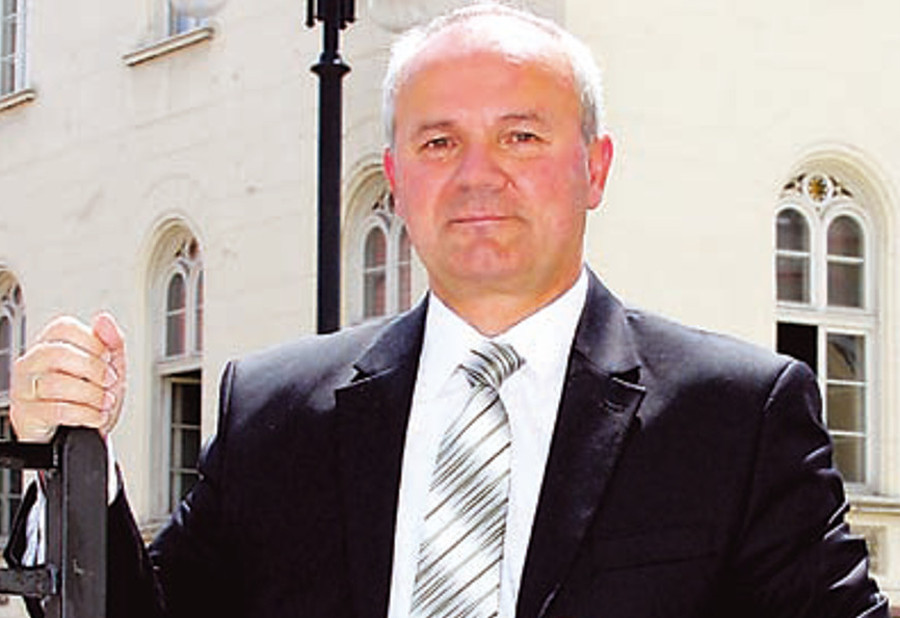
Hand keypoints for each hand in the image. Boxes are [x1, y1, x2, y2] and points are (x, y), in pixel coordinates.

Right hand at [9, 312, 125, 442]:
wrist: (82, 437)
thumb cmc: (91, 399)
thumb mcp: (110, 369)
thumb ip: (112, 342)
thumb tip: (104, 320)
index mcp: (52, 345)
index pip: (64, 328)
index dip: (92, 342)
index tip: (108, 359)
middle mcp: (33, 364)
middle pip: (57, 353)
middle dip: (93, 369)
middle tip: (109, 382)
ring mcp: (24, 389)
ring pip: (56, 383)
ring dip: (91, 395)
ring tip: (104, 402)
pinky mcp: (26, 415)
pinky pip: (56, 410)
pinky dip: (85, 414)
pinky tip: (95, 416)